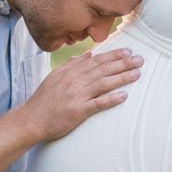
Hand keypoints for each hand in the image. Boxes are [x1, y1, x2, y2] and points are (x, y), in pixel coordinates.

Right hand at [24, 48, 142, 141]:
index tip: (128, 51)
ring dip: (122, 78)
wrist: (31, 119)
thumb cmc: (43, 99)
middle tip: (140, 60)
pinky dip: (111, 99)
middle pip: (103, 70)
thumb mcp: (55, 76)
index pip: (96, 60)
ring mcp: (77, 96)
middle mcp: (74, 81)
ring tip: (137, 74)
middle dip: (123, 63)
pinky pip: (97, 104)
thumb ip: (72, 64)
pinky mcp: (78, 111)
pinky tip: (124, 96)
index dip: (113, 55)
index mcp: (70, 72)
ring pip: (103, 83)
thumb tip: (89, 54)